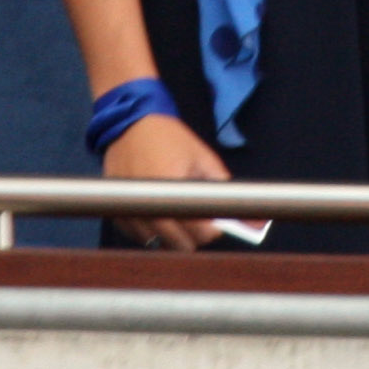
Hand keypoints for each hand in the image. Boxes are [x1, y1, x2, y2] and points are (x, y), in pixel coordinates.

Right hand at [103, 114, 229, 249]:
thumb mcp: (203, 157)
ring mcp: (130, 211)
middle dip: (195, 235)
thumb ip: (223, 187)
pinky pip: (140, 236)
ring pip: (159, 243)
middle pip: (179, 243)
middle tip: (200, 218)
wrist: (131, 124)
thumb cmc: (169, 139)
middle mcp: (148, 205)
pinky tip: (160, 213)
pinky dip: (153, 232)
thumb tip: (250, 217)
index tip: (217, 223)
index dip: (212, 230)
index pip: (198, 231)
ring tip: (178, 210)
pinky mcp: (118, 213)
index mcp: (171, 189)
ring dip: (173, 235)